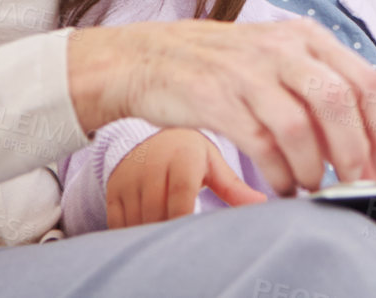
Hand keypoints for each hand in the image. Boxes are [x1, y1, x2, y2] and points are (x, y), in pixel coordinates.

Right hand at [69, 17, 375, 195]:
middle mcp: (283, 48)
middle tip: (356, 183)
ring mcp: (249, 71)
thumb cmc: (225, 65)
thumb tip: (365, 146)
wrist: (150, 57)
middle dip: (356, 152)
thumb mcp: (279, 58)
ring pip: (302, 125)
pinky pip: (261, 143)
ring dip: (314, 167)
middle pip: (340, 101)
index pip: (366, 81)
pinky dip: (280, 173)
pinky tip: (283, 187)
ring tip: (312, 186)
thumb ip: (321, 89)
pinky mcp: (217, 97)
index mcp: (307, 36)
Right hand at [104, 128, 265, 228]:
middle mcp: (152, 165)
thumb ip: (234, 187)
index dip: (185, 218)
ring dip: (151, 233)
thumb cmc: (189, 152)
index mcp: (182, 157)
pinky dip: (131, 232)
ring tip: (167, 233)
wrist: (149, 136)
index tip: (194, 236)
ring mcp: (129, 178)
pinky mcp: (113, 189)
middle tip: (184, 240)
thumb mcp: (212, 163)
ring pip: (138, 220)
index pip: (181, 195)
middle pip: (158, 213)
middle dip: (170, 229)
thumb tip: (263, 203)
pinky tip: (147, 229)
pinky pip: (118, 222)